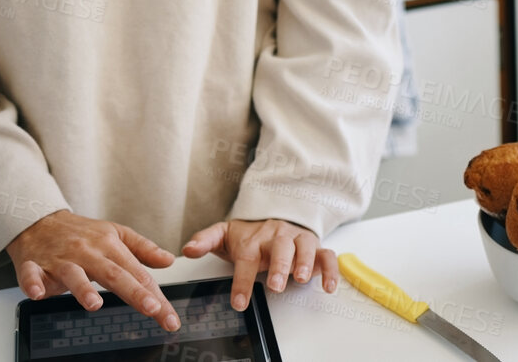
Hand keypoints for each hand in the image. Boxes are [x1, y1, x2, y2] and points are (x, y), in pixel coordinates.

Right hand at [6, 209, 179, 330]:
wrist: (40, 220)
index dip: (154, 295)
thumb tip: (168, 261)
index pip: (136, 273)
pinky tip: (38, 294)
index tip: (168, 316)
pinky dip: (33, 284)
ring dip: (83, 289)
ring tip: (95, 304)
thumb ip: (143, 249)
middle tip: (152, 309)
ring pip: (74, 275)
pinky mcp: (35, 265)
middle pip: (113, 274)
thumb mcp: (116, 234)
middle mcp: (88, 252)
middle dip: (134, 292)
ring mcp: (61, 260)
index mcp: (109, 246)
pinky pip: (33, 275)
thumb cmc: (81, 232)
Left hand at [181, 218, 338, 311]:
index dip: (242, 280)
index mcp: (254, 239)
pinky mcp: (315, 247)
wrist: (275, 215)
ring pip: (304, 247)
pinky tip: (328, 285)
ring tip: (301, 278)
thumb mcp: (224, 234)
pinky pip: (327, 255)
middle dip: (279, 267)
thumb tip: (187, 249)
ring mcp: (297, 241)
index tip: (239, 301)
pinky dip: (331, 269)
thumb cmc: (250, 233)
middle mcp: (277, 238)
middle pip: (279, 248)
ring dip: (304, 262)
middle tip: (275, 285)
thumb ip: (205, 240)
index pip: (247, 257)